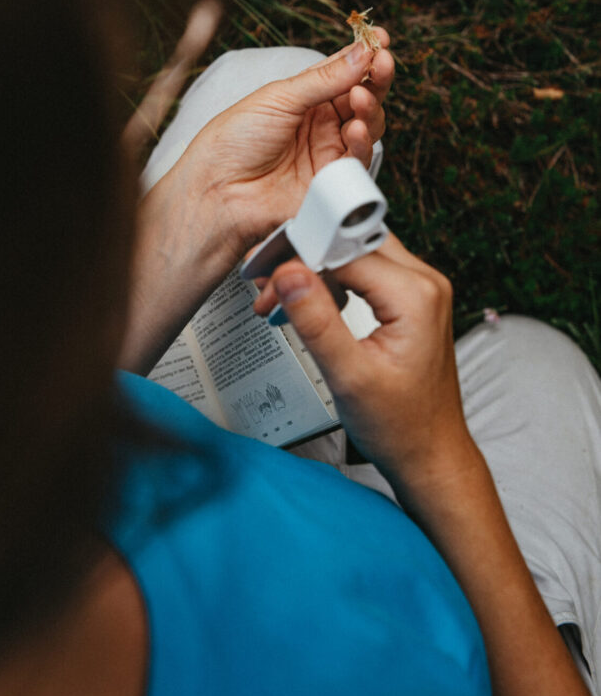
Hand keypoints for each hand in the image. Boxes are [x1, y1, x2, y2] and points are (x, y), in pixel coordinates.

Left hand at [188, 36, 393, 254]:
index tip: (380, 37)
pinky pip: (358, 160)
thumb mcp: (279, 98)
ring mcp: (328, 152)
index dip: (364, 55)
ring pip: (368, 126)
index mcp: (305, 98)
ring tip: (360, 97)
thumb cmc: (236, 140)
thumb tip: (362, 52)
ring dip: (370, 108)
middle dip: (376, 78)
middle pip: (363, 97)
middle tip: (382, 62)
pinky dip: (362, 142)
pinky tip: (353, 128)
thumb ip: (324, 79)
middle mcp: (322, 123)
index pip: (344, 71)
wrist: (217, 188)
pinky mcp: (333, 182)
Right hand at [253, 232, 472, 495]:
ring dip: (315, 267)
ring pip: (356, 252)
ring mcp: (420, 289)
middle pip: (350, 242)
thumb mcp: (349, 377)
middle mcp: (425, 283)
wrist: (431, 454)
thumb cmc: (402, 426)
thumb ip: (317, 322)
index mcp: (416, 295)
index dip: (298, 256)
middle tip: (266, 280)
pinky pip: (365, 271)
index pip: (344, 251)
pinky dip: (332, 279)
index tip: (264, 271)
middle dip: (304, 256)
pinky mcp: (410, 299)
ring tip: (280, 298)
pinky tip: (308, 301)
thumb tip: (289, 274)